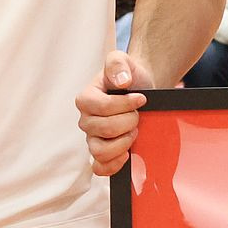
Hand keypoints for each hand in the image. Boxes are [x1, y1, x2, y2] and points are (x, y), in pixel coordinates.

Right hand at [76, 51, 154, 176]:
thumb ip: (117, 64)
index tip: (141, 98)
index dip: (125, 104)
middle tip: (138, 114)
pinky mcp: (102, 152)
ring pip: (100, 151)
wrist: (140, 88)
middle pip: (104, 129)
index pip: (101, 107)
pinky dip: (113, 165)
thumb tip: (121, 81)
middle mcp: (85, 120)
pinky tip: (127, 154)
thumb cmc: (129, 75)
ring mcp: (93, 138)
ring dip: (123, 143)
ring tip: (134, 131)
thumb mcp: (123, 60)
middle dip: (128, 121)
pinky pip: (100, 167)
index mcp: (86, 98)